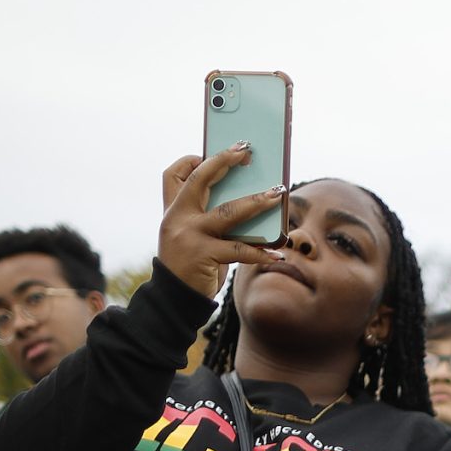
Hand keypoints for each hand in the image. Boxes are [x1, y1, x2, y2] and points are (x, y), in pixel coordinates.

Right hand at [157, 150, 286, 298]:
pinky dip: (261, 253)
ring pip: (228, 212)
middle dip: (223, 161)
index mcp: (172, 211)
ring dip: (257, 202)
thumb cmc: (190, 266)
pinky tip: (278, 254)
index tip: (209, 154)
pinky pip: (239, 250)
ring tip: (277, 194)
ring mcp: (189, 235)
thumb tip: (249, 203)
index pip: (173, 174)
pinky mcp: (203, 255)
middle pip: (200, 179)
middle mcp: (177, 218)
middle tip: (245, 150)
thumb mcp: (192, 237)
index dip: (190, 160)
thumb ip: (209, 219)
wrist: (173, 300)